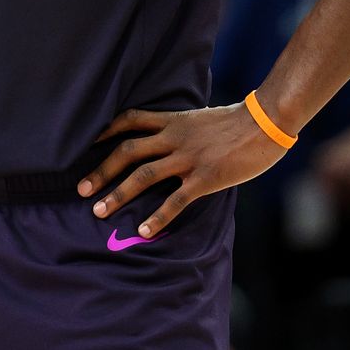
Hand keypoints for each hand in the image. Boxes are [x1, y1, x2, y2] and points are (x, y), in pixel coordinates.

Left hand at [78, 104, 287, 239]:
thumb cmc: (238, 121)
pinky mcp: (205, 177)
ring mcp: (188, 157)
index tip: (86, 145)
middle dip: (101, 171)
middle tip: (81, 190)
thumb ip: (181, 127)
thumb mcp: (201, 117)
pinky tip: (143, 231)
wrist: (267, 122)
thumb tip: (167, 137)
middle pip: (127, 151)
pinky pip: (175, 199)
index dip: (105, 131)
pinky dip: (157, 216)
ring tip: (99, 212)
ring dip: (118, 194)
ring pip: (144, 175)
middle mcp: (174, 137)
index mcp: (173, 120)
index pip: (130, 120)